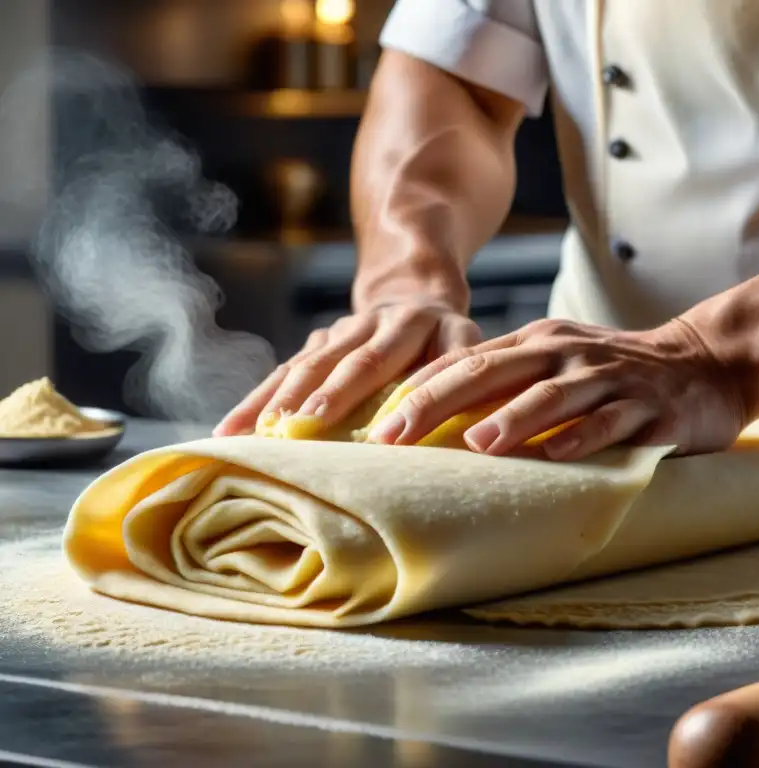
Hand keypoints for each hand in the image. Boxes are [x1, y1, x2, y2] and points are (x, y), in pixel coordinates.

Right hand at [213, 300, 480, 436]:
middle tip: (299, 428)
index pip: (387, 360)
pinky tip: (227, 430)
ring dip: (275, 401)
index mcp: (414, 325)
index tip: (375, 434)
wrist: (412, 288)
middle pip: (342, 362)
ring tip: (248, 435)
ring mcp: (337, 333)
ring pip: (303, 366)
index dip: (378, 393)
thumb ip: (462, 371)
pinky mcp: (315, 346)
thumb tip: (464, 416)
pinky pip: (281, 374)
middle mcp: (371, 325)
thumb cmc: (447, 336)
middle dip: (320, 396)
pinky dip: (254, 402)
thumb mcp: (466, 342)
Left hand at [366, 318, 748, 460]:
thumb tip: (438, 420)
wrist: (706, 362)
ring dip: (513, 418)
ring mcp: (611, 379)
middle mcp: (568, 354)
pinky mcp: (651, 408)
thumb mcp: (560, 365)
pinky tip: (558, 454)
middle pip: (495, 372)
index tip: (375, 424)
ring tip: (475, 445)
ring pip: (554, 396)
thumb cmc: (617, 373)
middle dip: (440, 402)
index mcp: (539, 343)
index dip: (420, 389)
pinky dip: (585, 436)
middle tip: (394, 435)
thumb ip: (510, 384)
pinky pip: (613, 422)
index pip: (468, 361)